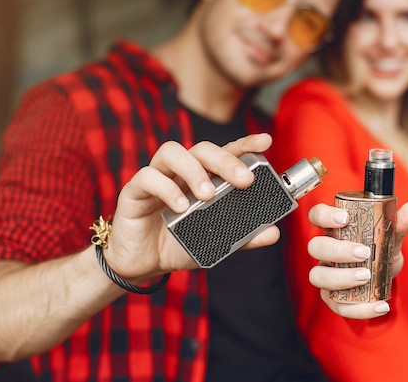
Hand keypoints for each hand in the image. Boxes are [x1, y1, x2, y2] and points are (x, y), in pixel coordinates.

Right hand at [104, 133, 278, 279]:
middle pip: (203, 149)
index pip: (224, 153)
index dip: (244, 144)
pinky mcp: (134, 191)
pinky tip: (182, 206)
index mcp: (203, 177)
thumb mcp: (216, 242)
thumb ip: (244, 237)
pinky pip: (148, 177)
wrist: (142, 265)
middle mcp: (181, 172)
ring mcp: (157, 177)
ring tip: (208, 195)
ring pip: (172, 152)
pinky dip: (167, 189)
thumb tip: (273, 233)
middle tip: (244, 180)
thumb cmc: (178, 244)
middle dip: (225, 160)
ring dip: (194, 171)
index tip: (265, 141)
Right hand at [306, 200, 407, 318]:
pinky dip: (359, 308)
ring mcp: (326, 275)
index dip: (324, 215)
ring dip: (341, 278)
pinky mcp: (332, 298)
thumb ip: (399, 224)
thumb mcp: (390, 237)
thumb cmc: (379, 251)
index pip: (317, 216)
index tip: (345, 218)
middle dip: (337, 250)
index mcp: (334, 230)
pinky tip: (380, 305)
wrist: (383, 278)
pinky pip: (337, 305)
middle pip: (315, 247)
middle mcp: (325, 252)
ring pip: (318, 276)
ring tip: (366, 277)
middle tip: (363, 252)